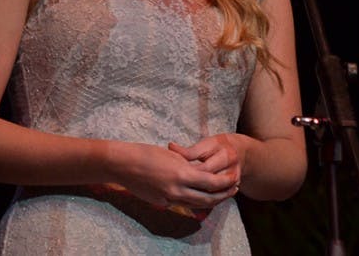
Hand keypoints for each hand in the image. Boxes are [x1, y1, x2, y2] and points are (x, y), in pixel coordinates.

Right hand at [111, 140, 238, 209]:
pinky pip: (184, 204)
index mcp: (182, 174)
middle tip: (234, 189)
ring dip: (212, 201)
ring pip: (198, 205)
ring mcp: (169, 199)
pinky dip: (196, 202)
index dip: (225, 182)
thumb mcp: (174, 156)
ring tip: (222, 194)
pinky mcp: (162, 203)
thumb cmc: (148, 154)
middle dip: (224, 195)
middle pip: (208, 198)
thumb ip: (190, 166)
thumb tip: (203, 172)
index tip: (234, 177)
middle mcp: (177, 190)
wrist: (124, 165)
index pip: (212, 182)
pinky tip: (201, 196)